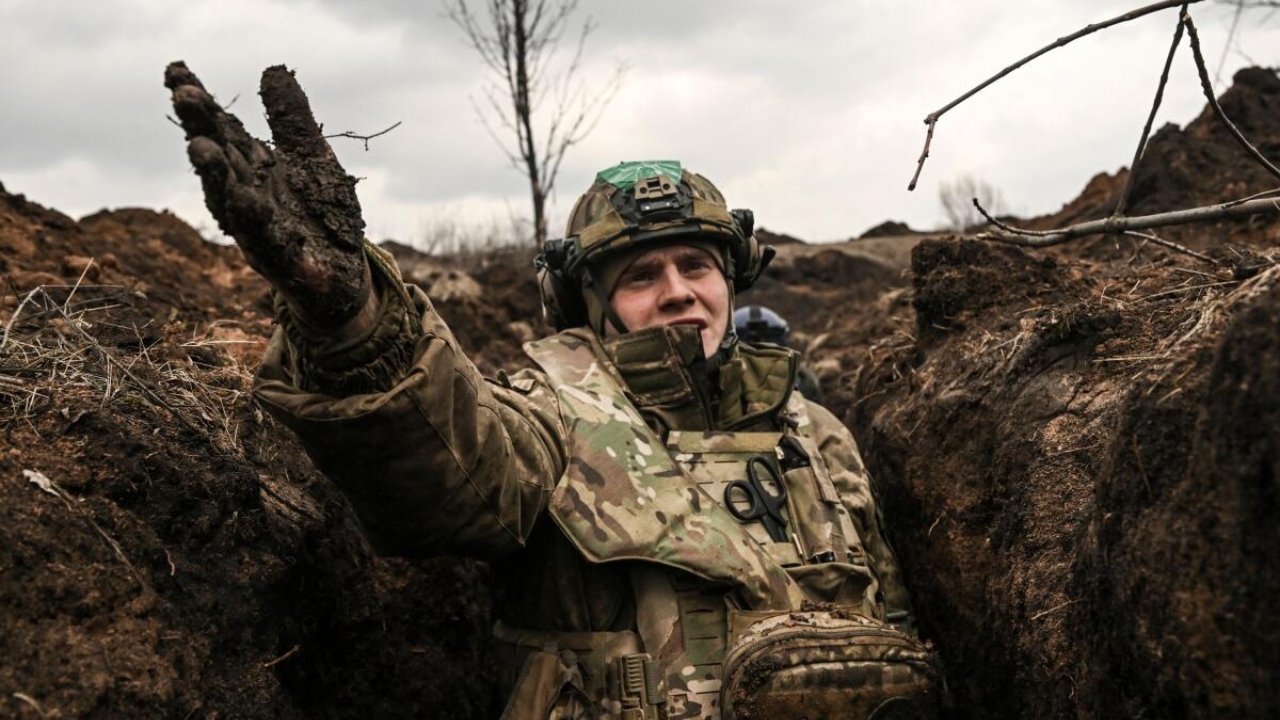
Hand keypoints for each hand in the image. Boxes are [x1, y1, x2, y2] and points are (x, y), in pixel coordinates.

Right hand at [164, 61, 370, 331]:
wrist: (345, 276)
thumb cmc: (321, 215)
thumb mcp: (312, 157)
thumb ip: (291, 118)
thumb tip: (272, 69)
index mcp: (251, 168)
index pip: (221, 129)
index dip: (201, 103)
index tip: (175, 69)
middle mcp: (246, 195)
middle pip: (219, 159)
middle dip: (201, 128)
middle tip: (183, 95)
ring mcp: (260, 229)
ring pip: (231, 199)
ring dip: (214, 174)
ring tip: (200, 146)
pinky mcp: (284, 260)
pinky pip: (266, 239)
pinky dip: (255, 220)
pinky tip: (246, 199)